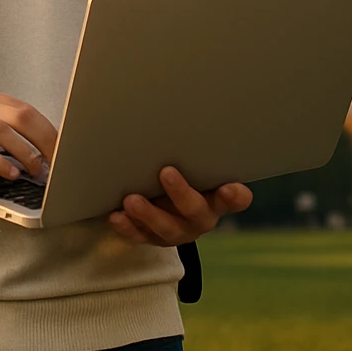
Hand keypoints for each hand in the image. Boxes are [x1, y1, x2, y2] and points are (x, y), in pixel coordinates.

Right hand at [0, 88, 56, 178]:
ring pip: (1, 130)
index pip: (26, 109)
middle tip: (59, 161)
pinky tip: (9, 174)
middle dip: (45, 140)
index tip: (64, 149)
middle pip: (20, 116)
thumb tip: (36, 146)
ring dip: (25, 152)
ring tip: (37, 170)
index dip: (49, 130)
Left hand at [108, 167, 251, 245]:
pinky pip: (140, 236)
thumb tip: (175, 112)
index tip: (230, 188)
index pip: (235, 199)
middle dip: (181, 193)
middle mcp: (200, 217)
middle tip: (166, 172)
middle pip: (195, 210)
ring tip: (131, 201)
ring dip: (149, 214)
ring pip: (166, 228)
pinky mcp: (153, 238)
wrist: (163, 202)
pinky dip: (128, 227)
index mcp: (217, 198)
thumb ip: (189, 154)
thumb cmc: (183, 173)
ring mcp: (177, 230)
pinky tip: (116, 216)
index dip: (235, 196)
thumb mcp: (191, 165)